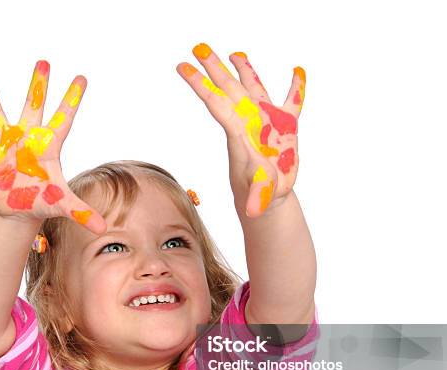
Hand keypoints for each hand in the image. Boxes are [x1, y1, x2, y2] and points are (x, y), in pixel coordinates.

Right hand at [0, 61, 106, 233]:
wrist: (18, 210)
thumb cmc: (43, 201)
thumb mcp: (62, 205)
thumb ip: (82, 212)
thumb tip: (103, 229)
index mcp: (48, 147)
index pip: (63, 119)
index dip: (72, 100)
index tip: (82, 77)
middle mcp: (27, 139)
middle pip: (33, 107)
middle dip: (38, 86)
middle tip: (44, 61)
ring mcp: (6, 146)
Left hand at [177, 43, 304, 216]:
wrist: (268, 198)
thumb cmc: (260, 197)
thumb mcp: (259, 198)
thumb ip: (256, 199)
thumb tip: (252, 212)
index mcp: (239, 136)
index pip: (216, 105)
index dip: (200, 85)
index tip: (183, 68)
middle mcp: (249, 124)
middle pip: (228, 90)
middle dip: (214, 69)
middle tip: (198, 47)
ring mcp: (266, 123)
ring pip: (254, 89)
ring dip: (245, 71)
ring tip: (234, 53)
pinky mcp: (285, 127)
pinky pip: (292, 102)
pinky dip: (296, 87)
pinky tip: (297, 71)